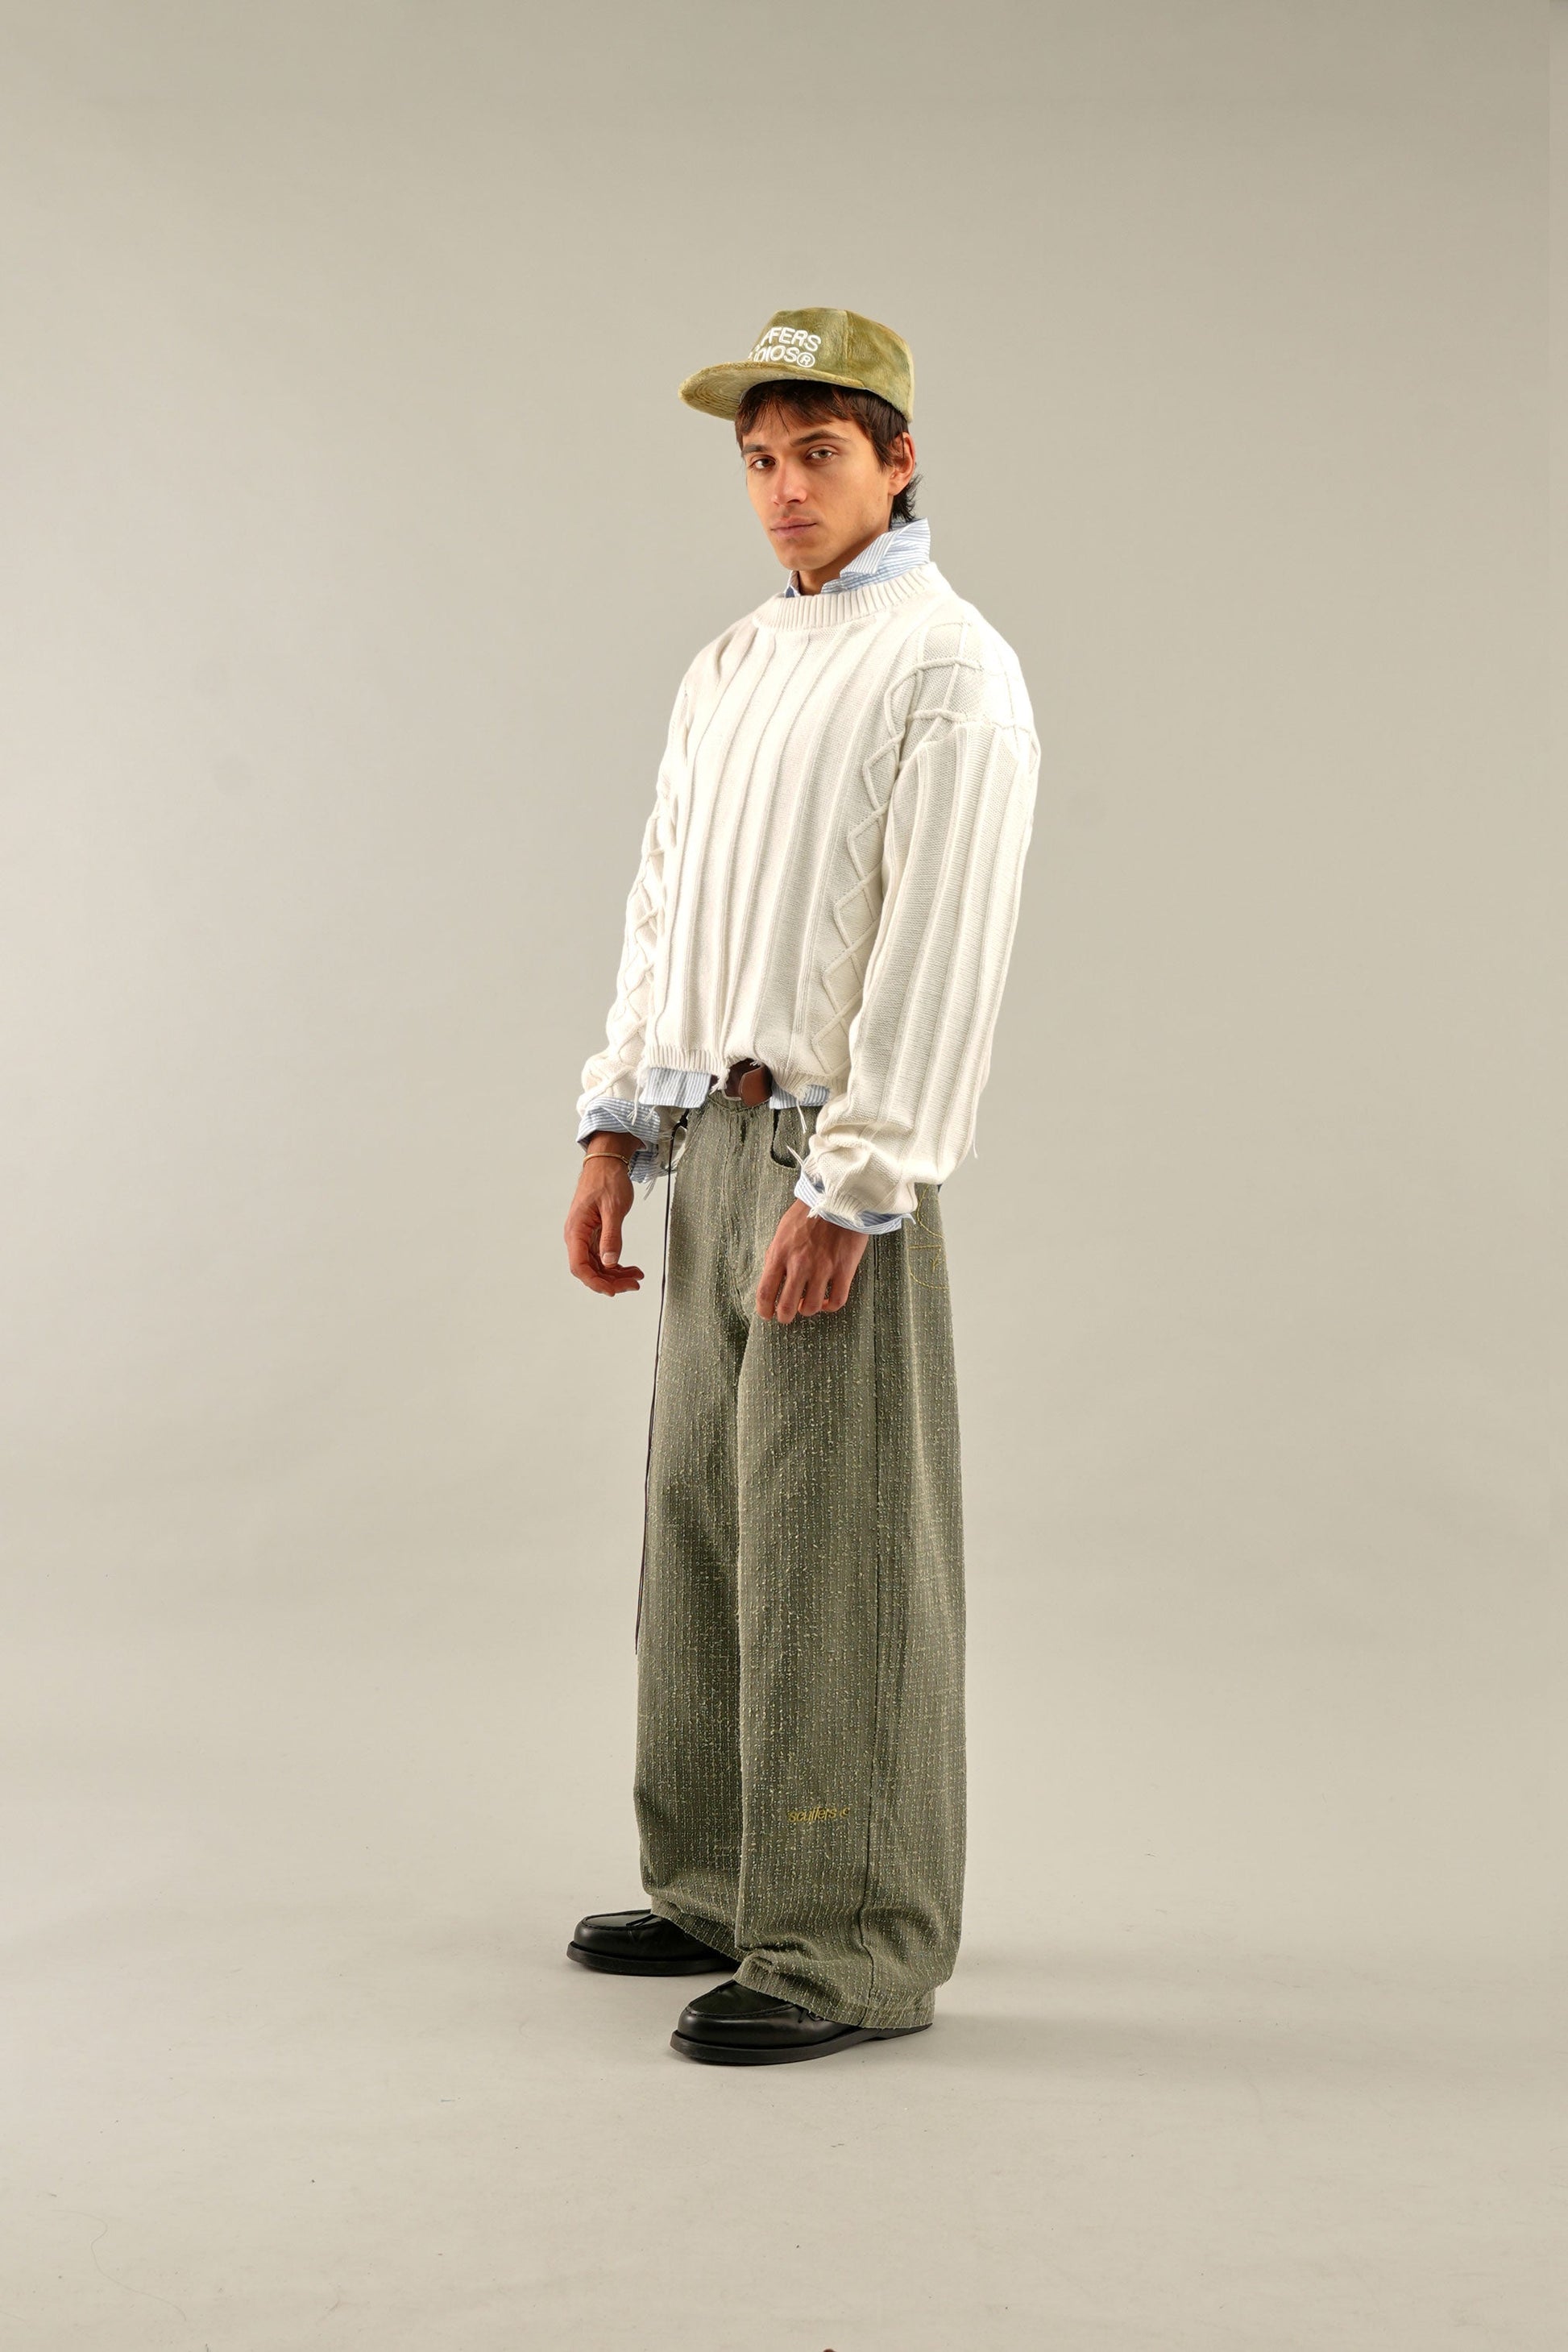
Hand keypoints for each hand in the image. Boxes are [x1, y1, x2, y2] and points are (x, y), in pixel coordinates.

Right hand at [565, 1151, 645, 1296]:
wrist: (606, 1163)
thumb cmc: (606, 1180)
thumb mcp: (613, 1208)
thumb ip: (611, 1237)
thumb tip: (610, 1262)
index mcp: (576, 1230)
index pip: (579, 1266)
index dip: (595, 1282)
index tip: (612, 1291)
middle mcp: (576, 1236)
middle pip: (589, 1270)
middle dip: (610, 1281)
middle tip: (632, 1285)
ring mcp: (584, 1236)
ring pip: (597, 1265)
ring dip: (615, 1275)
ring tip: (636, 1277)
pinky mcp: (593, 1234)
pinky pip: (602, 1256)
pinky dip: (616, 1265)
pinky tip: (630, 1268)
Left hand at [756, 1200, 868, 1323]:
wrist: (838, 1197)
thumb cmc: (809, 1213)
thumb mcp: (782, 1231)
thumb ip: (775, 1256)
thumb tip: (771, 1280)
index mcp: (780, 1254)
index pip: (765, 1293)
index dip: (764, 1310)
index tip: (767, 1314)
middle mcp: (799, 1264)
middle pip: (786, 1307)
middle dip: (784, 1317)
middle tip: (787, 1315)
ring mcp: (822, 1268)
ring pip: (810, 1307)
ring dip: (807, 1310)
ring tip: (808, 1303)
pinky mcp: (844, 1269)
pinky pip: (836, 1301)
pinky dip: (829, 1306)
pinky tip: (826, 1301)